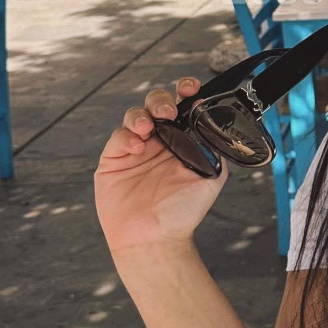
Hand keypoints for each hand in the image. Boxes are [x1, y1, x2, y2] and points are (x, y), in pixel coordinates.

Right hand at [94, 79, 229, 253]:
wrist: (156, 239)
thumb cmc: (183, 211)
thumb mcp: (211, 174)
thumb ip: (213, 144)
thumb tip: (211, 117)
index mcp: (183, 139)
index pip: (183, 105)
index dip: (185, 91)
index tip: (190, 88)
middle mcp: (159, 140)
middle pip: (156, 103)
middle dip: (161, 99)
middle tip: (167, 111)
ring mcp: (136, 148)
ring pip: (135, 115)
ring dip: (142, 115)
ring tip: (149, 128)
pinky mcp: (114, 159)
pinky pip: (118, 137)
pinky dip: (127, 136)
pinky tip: (137, 147)